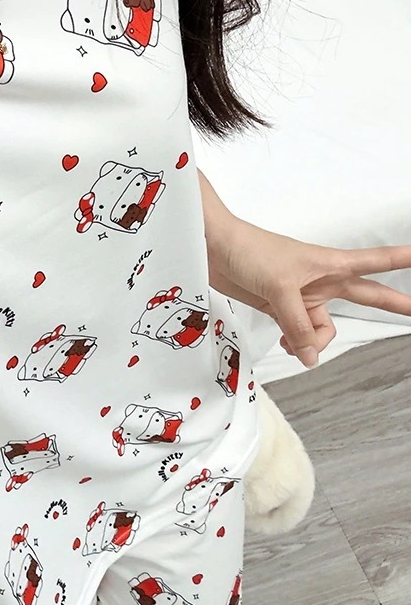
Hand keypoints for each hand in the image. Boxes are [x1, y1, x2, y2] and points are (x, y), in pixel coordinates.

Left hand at [206, 217, 410, 368]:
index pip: (378, 262)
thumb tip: (312, 355)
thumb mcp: (280, 289)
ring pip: (323, 326)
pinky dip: (296, 343)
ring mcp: (300, 294)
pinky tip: (287, 345)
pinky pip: (299, 332)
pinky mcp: (279, 305)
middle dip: (391, 304)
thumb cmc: (250, 251)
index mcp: (330, 265)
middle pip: (365, 296)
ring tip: (295, 345)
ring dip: (314, 341)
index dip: (404, 259)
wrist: (214, 249)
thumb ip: (298, 325)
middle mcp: (321, 280)